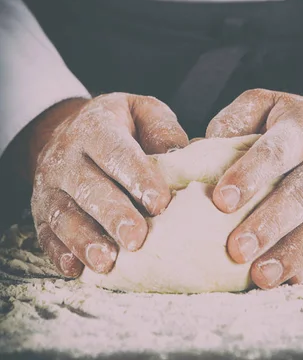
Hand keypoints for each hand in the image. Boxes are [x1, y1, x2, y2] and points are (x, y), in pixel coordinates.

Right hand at [25, 93, 187, 277]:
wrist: (70, 127)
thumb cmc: (120, 124)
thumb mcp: (143, 111)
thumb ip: (162, 130)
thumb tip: (182, 155)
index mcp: (96, 126)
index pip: (116, 151)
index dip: (138, 176)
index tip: (160, 203)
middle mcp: (67, 154)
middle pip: (89, 186)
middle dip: (113, 215)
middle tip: (136, 239)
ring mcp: (50, 184)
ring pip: (64, 214)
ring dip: (85, 240)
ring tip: (107, 262)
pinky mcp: (41, 210)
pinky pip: (46, 233)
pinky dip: (59, 253)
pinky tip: (76, 269)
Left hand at [206, 89, 302, 287]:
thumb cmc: (296, 126)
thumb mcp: (266, 106)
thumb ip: (234, 121)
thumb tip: (198, 152)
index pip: (276, 151)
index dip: (249, 175)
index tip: (222, 200)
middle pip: (302, 194)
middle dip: (269, 224)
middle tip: (237, 249)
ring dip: (291, 254)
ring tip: (260, 276)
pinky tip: (290, 278)